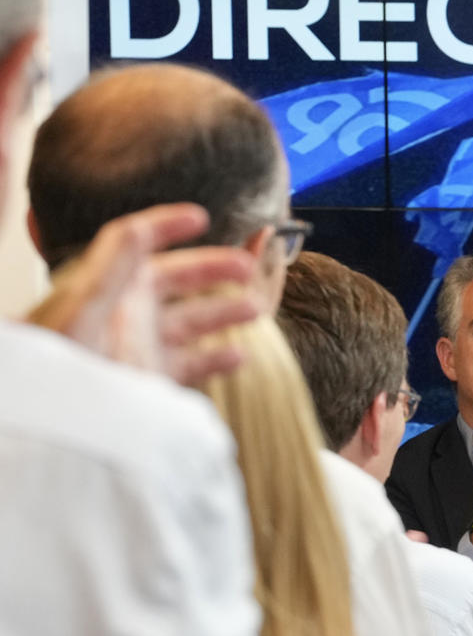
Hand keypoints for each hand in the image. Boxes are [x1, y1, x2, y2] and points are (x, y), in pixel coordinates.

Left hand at [29, 202, 263, 385]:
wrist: (55, 418)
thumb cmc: (57, 363)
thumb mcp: (83, 309)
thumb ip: (112, 269)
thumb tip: (139, 230)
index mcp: (109, 287)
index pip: (138, 244)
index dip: (167, 225)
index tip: (199, 217)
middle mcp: (128, 312)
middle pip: (176, 279)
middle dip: (213, 269)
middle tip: (247, 267)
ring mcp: (142, 345)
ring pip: (191, 320)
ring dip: (224, 311)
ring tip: (255, 308)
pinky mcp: (152, 378)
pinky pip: (192, 364)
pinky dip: (218, 359)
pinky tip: (240, 356)